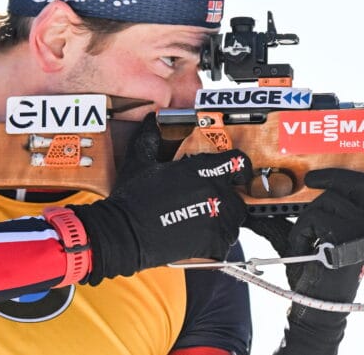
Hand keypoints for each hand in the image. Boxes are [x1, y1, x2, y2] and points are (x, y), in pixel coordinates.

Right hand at [68, 113, 251, 284]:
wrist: (122, 233)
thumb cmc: (131, 199)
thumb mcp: (140, 162)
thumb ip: (150, 139)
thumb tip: (150, 121)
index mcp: (202, 169)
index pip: (239, 163)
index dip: (241, 169)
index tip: (238, 176)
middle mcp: (214, 191)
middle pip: (238, 195)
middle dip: (227, 200)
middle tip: (210, 206)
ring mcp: (217, 218)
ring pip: (235, 219)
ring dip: (224, 221)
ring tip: (203, 224)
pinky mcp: (213, 242)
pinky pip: (227, 242)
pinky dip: (217, 243)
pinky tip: (200, 240)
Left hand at [247, 164, 363, 354]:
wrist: (316, 306)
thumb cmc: (314, 273)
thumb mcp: (305, 239)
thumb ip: (294, 218)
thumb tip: (265, 203)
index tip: (350, 165)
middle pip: (362, 184)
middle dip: (334, 175)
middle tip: (311, 179)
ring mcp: (363, 233)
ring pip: (329, 200)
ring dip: (305, 219)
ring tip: (303, 241)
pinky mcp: (348, 240)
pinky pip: (316, 218)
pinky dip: (300, 233)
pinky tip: (304, 250)